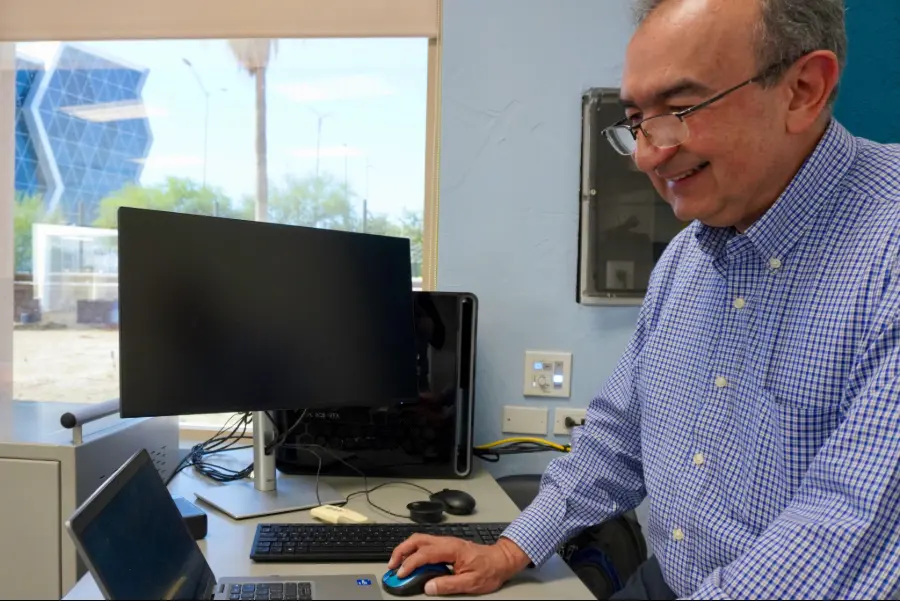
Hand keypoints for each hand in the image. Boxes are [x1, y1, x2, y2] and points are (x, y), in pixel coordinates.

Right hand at [387, 534, 530, 595]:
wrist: (501, 560)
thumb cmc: (489, 569)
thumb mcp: (470, 582)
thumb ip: (448, 585)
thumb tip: (429, 587)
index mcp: (451, 549)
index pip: (424, 553)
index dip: (409, 564)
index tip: (400, 574)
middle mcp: (446, 541)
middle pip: (417, 540)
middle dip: (401, 551)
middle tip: (391, 566)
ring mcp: (446, 542)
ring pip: (419, 539)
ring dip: (405, 549)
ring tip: (397, 563)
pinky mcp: (446, 545)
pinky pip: (425, 543)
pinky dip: (413, 550)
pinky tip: (411, 560)